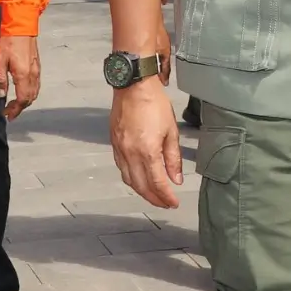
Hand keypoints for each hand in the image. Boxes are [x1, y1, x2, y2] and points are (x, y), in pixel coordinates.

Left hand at [0, 32, 41, 119]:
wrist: (22, 28)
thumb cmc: (9, 43)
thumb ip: (0, 79)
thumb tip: (0, 95)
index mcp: (23, 75)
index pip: (22, 99)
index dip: (15, 110)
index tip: (7, 115)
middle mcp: (33, 75)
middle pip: (30, 99)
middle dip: (20, 108)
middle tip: (9, 112)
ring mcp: (37, 71)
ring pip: (35, 93)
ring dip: (26, 101)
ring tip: (15, 105)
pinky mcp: (37, 67)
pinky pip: (36, 86)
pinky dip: (30, 93)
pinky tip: (22, 92)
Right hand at [110, 78, 182, 208]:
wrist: (133, 86)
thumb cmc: (154, 104)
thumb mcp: (171, 131)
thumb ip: (173, 158)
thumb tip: (175, 179)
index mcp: (147, 151)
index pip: (157, 183)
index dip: (166, 197)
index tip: (174, 203)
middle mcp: (130, 154)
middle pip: (141, 186)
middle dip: (154, 199)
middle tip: (165, 204)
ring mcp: (120, 149)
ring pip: (129, 180)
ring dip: (142, 191)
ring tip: (153, 195)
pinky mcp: (114, 144)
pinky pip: (121, 168)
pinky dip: (131, 178)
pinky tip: (139, 178)